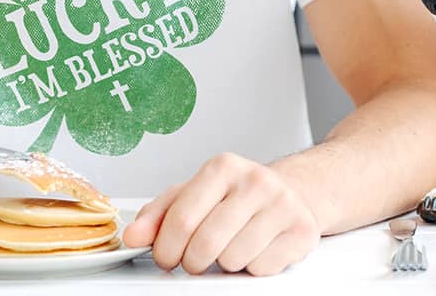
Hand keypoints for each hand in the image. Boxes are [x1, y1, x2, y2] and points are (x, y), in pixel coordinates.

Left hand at [122, 152, 320, 275]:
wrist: (292, 191)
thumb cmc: (237, 196)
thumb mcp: (194, 194)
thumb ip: (160, 214)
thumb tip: (133, 236)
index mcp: (223, 167)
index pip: (181, 220)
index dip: (166, 249)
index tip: (167, 255)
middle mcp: (255, 180)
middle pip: (205, 245)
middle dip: (193, 262)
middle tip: (197, 257)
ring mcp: (282, 204)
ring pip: (233, 260)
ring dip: (225, 264)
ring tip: (231, 246)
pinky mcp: (302, 230)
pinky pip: (261, 269)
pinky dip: (252, 268)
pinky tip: (255, 248)